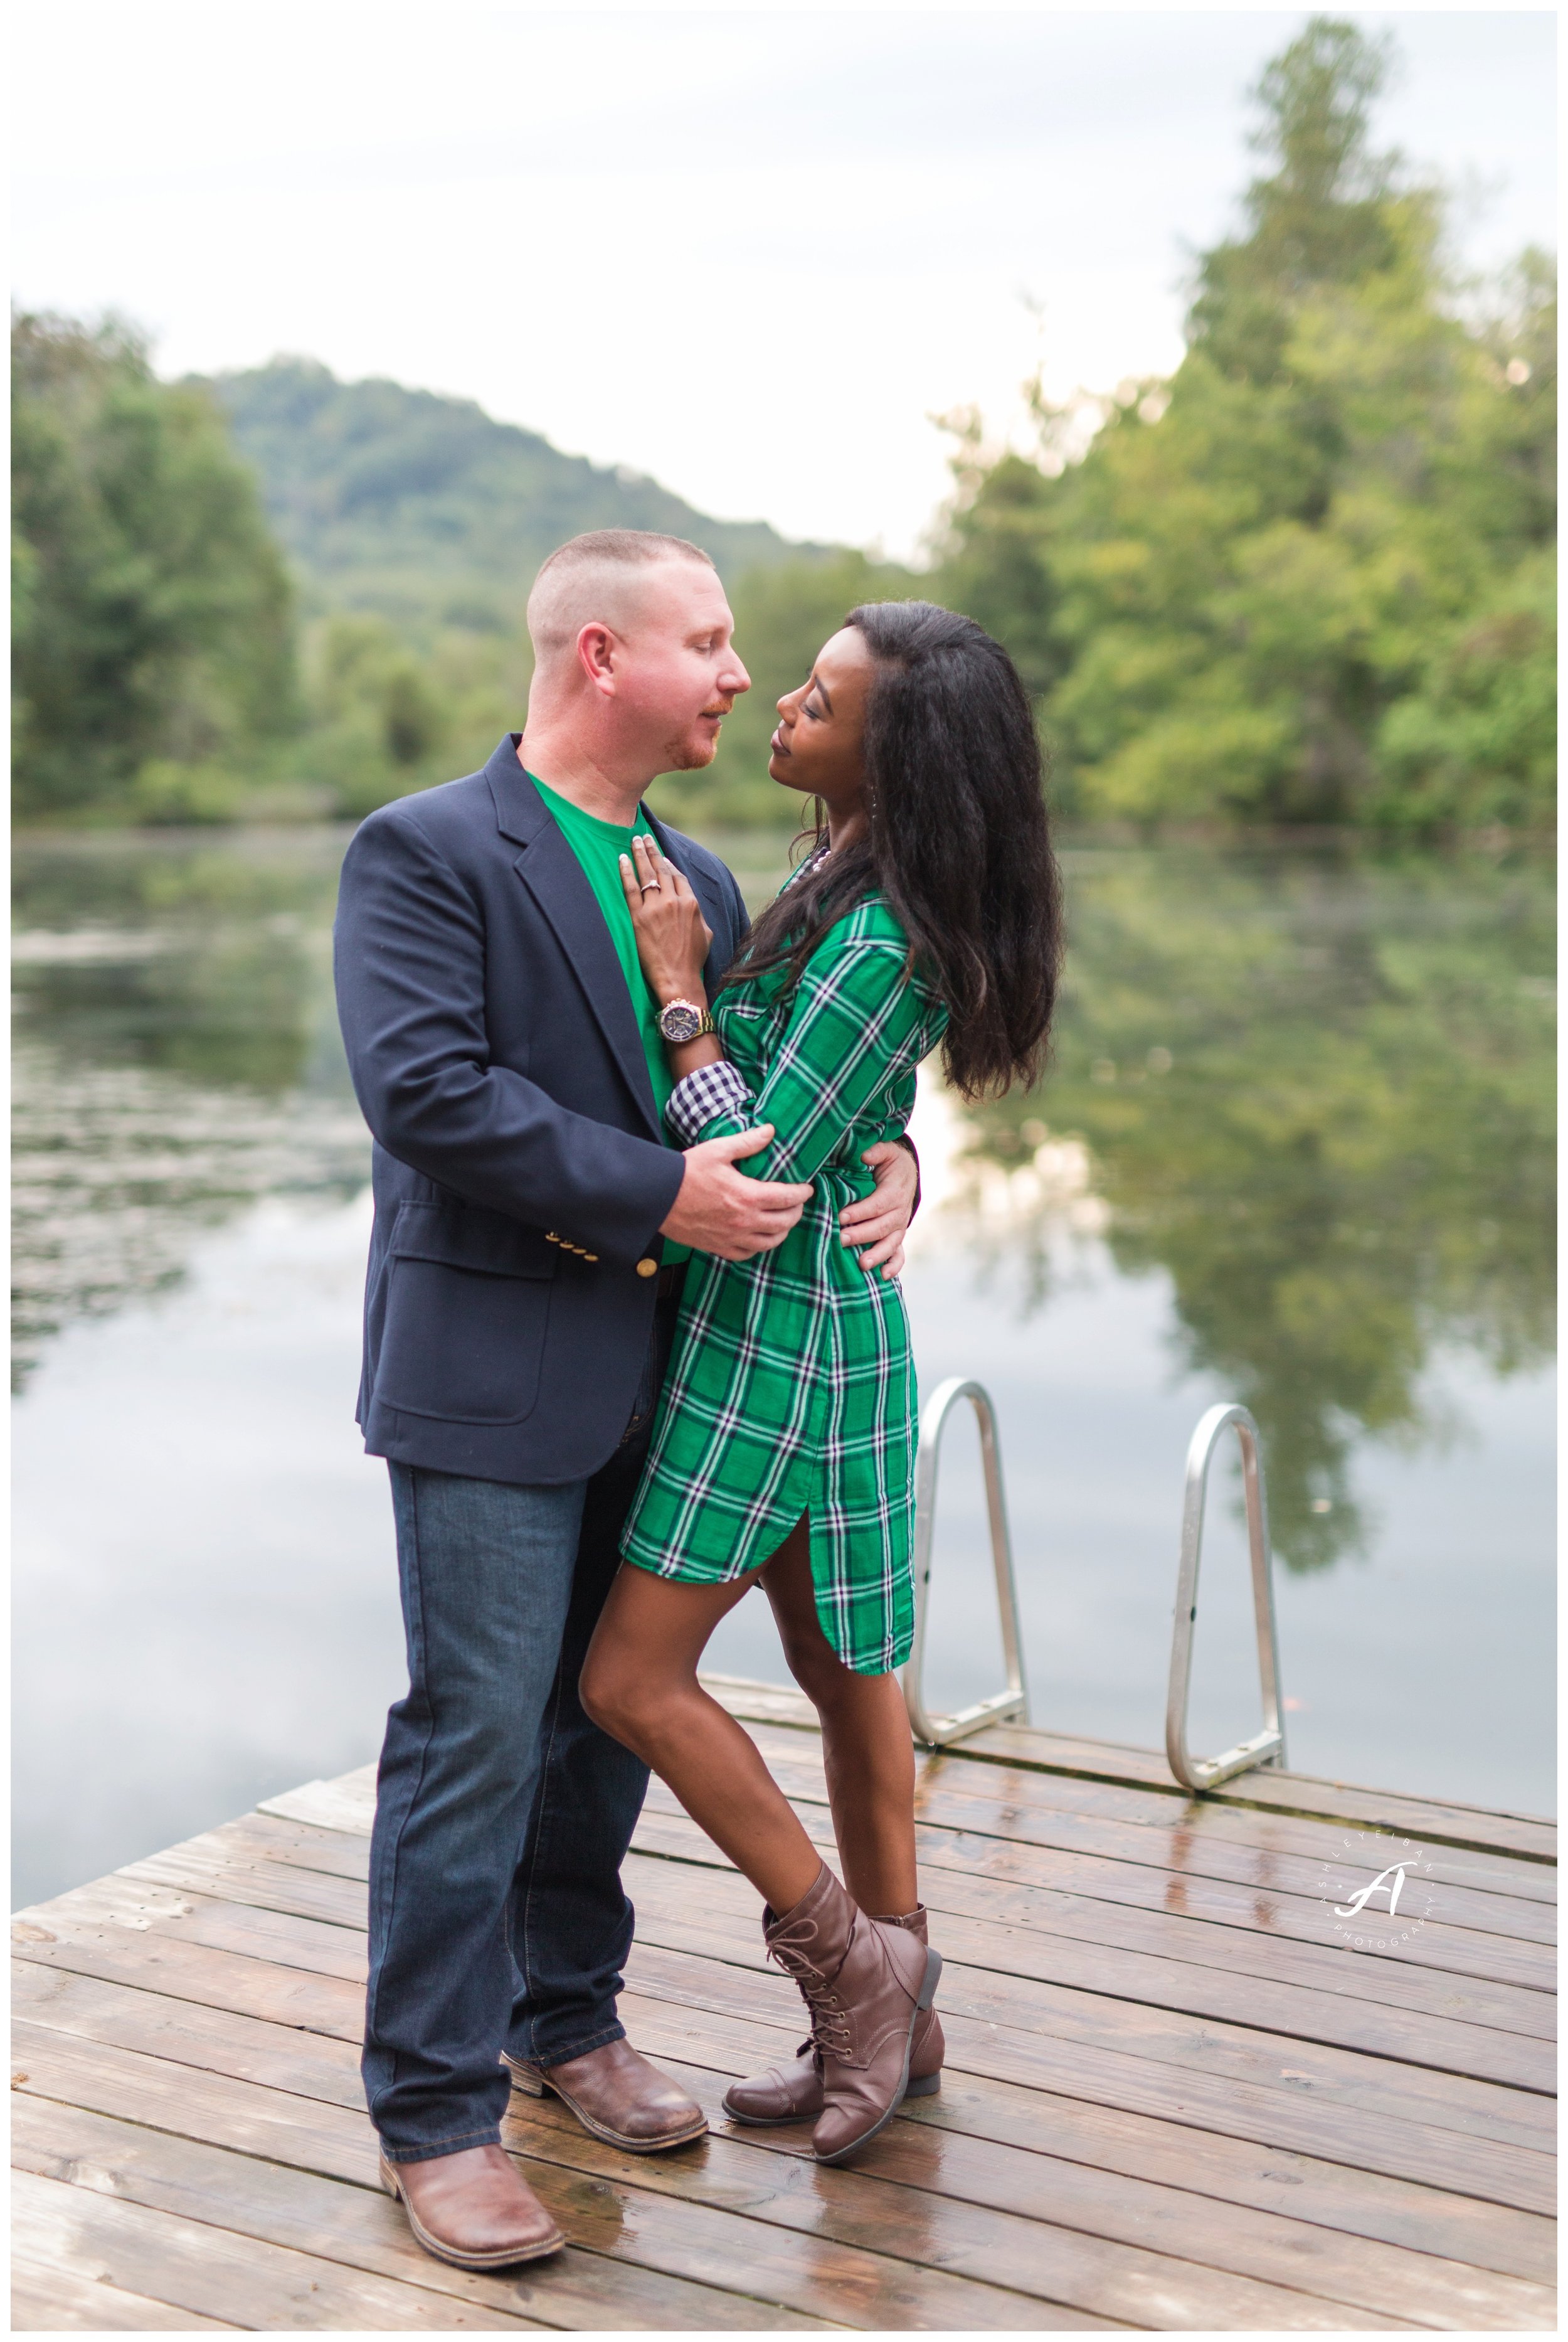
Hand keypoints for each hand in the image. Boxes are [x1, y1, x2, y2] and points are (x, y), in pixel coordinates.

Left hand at [618, 834, 711, 1003]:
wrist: (678, 978)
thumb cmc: (692, 960)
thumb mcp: (705, 933)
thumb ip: (698, 914)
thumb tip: (691, 905)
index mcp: (692, 903)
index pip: (678, 876)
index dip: (668, 864)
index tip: (661, 857)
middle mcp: (674, 901)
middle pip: (662, 869)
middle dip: (652, 851)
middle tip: (644, 837)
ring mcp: (656, 908)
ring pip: (647, 874)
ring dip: (640, 854)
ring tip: (634, 840)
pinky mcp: (639, 917)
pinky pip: (631, 889)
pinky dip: (626, 872)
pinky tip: (622, 859)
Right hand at [660, 1124, 812, 1260]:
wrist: (657, 1196)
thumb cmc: (687, 1171)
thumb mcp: (718, 1150)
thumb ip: (747, 1142)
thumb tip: (770, 1131)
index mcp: (747, 1196)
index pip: (787, 1198)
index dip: (802, 1193)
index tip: (806, 1188)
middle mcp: (743, 1221)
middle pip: (784, 1223)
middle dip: (796, 1212)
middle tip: (796, 1203)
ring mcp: (731, 1237)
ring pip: (769, 1243)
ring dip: (781, 1232)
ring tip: (783, 1222)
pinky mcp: (717, 1247)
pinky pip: (746, 1254)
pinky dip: (758, 1247)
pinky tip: (758, 1238)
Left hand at [839, 1140, 917, 1279]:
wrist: (907, 1174)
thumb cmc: (890, 1163)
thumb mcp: (886, 1151)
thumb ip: (876, 1151)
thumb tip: (864, 1156)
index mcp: (895, 1192)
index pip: (877, 1204)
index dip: (860, 1211)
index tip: (841, 1216)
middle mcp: (900, 1212)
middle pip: (881, 1227)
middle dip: (861, 1234)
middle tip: (841, 1239)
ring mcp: (899, 1227)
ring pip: (890, 1243)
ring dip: (877, 1254)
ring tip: (861, 1264)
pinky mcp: (897, 1236)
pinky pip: (899, 1254)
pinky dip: (894, 1266)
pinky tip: (884, 1276)